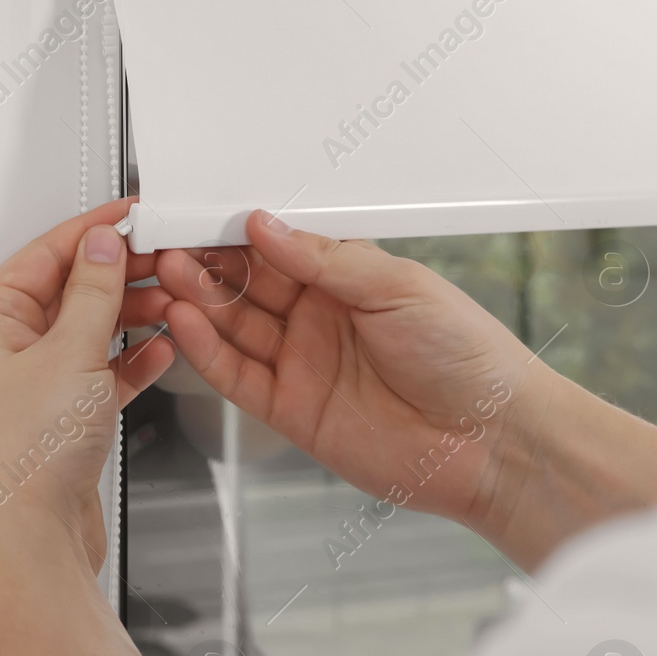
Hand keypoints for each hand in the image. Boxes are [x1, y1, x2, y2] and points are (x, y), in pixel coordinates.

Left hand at [0, 199, 175, 572]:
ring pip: (91, 332)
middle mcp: (7, 350)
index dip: (94, 230)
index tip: (134, 216)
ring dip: (132, 317)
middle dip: (121, 275)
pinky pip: (102, 373)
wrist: (29, 538)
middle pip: (71, 291)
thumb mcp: (70, 354)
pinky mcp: (63, 419)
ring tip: (173, 305)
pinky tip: (159, 354)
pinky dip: (132, 362)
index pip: (47, 254)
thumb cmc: (23, 459)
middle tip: (167, 261)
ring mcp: (36, 385)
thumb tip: (104, 247)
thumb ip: (95, 294)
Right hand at [157, 211, 539, 529]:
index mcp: (350, 282)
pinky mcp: (293, 412)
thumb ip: (328, 259)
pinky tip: (187, 324)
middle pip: (247, 286)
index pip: (278, 248)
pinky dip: (208, 353)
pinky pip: (238, 378)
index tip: (198, 215)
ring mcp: (304, 366)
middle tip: (168, 245)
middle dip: (206, 264)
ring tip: (167, 277)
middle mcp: (322, 321)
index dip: (236, 233)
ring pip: (235, 328)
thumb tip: (269, 227)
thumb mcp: (400, 286)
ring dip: (199, 302)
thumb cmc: (469, 359)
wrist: (490, 440)